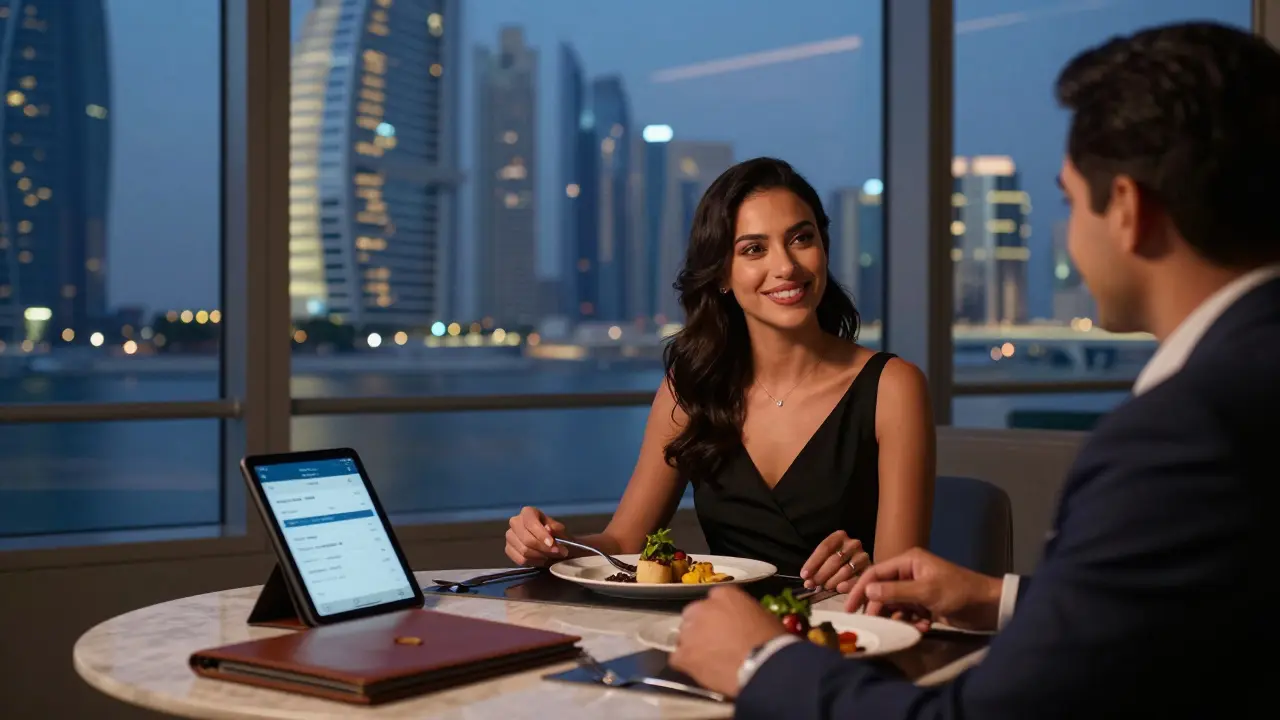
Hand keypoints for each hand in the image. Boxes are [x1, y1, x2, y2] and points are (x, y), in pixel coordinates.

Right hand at [504, 506, 567, 566]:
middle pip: (527, 539)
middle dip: (543, 548)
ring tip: (551, 556)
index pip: (531, 523)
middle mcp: (515, 521)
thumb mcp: (558, 528)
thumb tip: (548, 529)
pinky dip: (533, 562)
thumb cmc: (553, 532)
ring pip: (524, 551)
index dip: (541, 534)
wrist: (547, 542)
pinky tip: (542, 560)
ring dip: (540, 556)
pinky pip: (520, 559)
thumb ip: (555, 529)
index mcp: (527, 512)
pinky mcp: (508, 549)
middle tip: (556, 552)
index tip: (552, 544)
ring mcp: (509, 536)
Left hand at [670, 586, 787, 696]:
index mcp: (723, 595)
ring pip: (684, 636)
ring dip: (693, 646)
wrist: (763, 663)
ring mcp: (689, 631)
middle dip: (701, 628)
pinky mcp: (684, 654)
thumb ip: (744, 614)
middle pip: (693, 616)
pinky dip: (687, 664)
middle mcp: (701, 608)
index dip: (718, 616)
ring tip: (708, 660)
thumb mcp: (762, 616)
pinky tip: (700, 670)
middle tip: (715, 643)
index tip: (725, 626)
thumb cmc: (771, 640)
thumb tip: (742, 623)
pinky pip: (678, 658)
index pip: (714, 600)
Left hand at [799, 530, 870, 589]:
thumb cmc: (836, 562)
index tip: (804, 575)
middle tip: (812, 585)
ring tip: (824, 587)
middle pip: (834, 559)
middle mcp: (853, 543)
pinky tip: (839, 589)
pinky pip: (857, 579)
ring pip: (845, 570)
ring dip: (832, 581)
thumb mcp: (825, 559)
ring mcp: (863, 556)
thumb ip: (816, 568)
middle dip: (820, 574)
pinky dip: (847, 585)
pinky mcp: (870, 570)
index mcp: (840, 536)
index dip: (812, 562)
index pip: (824, 547)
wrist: (858, 567)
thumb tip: (808, 583)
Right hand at [841, 547, 1002, 631]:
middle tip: (876, 625)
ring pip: (894, 605)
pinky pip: (907, 614)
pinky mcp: (924, 605)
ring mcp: (916, 590)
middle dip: (880, 608)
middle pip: (882, 590)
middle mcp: (909, 573)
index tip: (849, 608)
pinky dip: (912, 623)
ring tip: (910, 627)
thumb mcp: (926, 591)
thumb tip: (868, 591)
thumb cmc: (958, 592)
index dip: (860, 589)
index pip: (875, 572)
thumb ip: (895, 591)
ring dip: (899, 618)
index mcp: (908, 561)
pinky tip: (924, 628)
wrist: (988, 607)